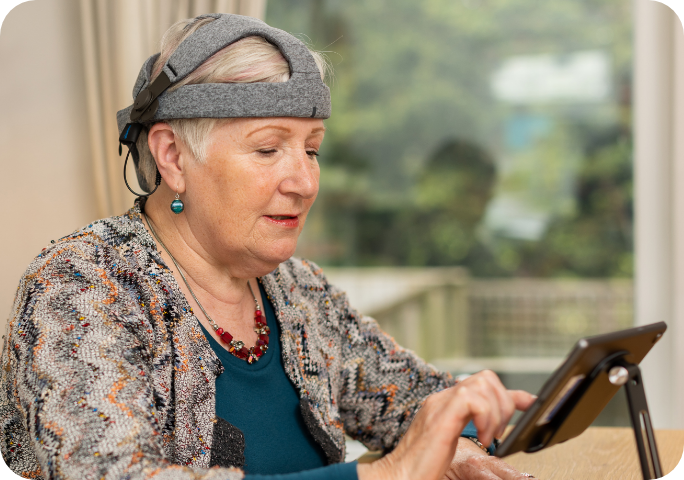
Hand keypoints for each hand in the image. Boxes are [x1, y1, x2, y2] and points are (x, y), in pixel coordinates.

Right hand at [357, 370, 535, 479]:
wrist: (399, 476)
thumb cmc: (423, 465)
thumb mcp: (457, 443)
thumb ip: (474, 429)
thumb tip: (495, 432)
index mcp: (447, 404)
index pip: (483, 385)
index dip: (512, 393)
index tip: (531, 403)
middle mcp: (443, 399)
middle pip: (486, 378)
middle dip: (504, 404)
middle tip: (498, 432)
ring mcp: (440, 404)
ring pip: (482, 383)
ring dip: (496, 412)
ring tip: (489, 437)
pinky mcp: (441, 416)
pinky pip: (472, 399)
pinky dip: (486, 418)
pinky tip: (482, 438)